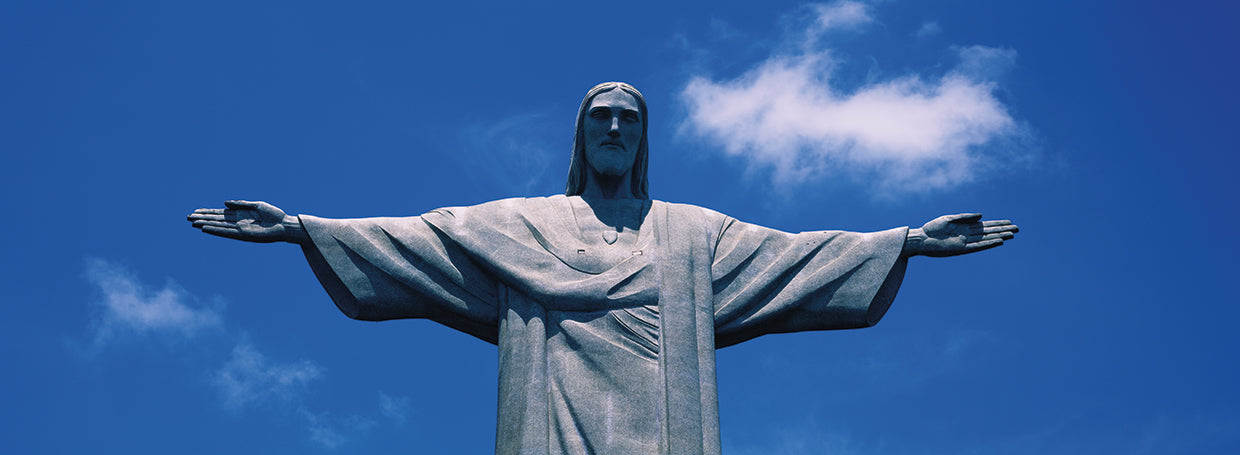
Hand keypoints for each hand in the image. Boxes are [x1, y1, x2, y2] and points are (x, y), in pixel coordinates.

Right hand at [187, 200, 303, 243]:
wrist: (285, 225)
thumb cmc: (274, 215)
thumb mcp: (256, 205)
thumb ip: (240, 204)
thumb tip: (224, 203)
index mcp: (240, 214)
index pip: (220, 213)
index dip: (207, 212)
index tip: (195, 211)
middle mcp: (237, 222)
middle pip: (216, 219)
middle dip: (202, 218)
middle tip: (187, 217)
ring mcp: (239, 229)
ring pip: (218, 226)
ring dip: (206, 225)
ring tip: (193, 223)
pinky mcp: (243, 235)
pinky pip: (226, 233)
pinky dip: (216, 230)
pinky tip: (206, 229)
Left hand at [905, 213, 1017, 256]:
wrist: (921, 239)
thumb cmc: (932, 228)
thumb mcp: (949, 219)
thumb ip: (966, 217)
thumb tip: (982, 216)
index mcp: (965, 227)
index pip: (985, 225)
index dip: (997, 224)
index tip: (1009, 222)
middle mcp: (968, 235)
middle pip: (989, 232)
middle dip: (1003, 230)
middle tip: (1017, 229)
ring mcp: (966, 242)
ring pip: (987, 239)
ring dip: (999, 237)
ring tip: (1012, 235)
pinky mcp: (962, 248)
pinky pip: (978, 246)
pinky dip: (989, 243)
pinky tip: (999, 241)